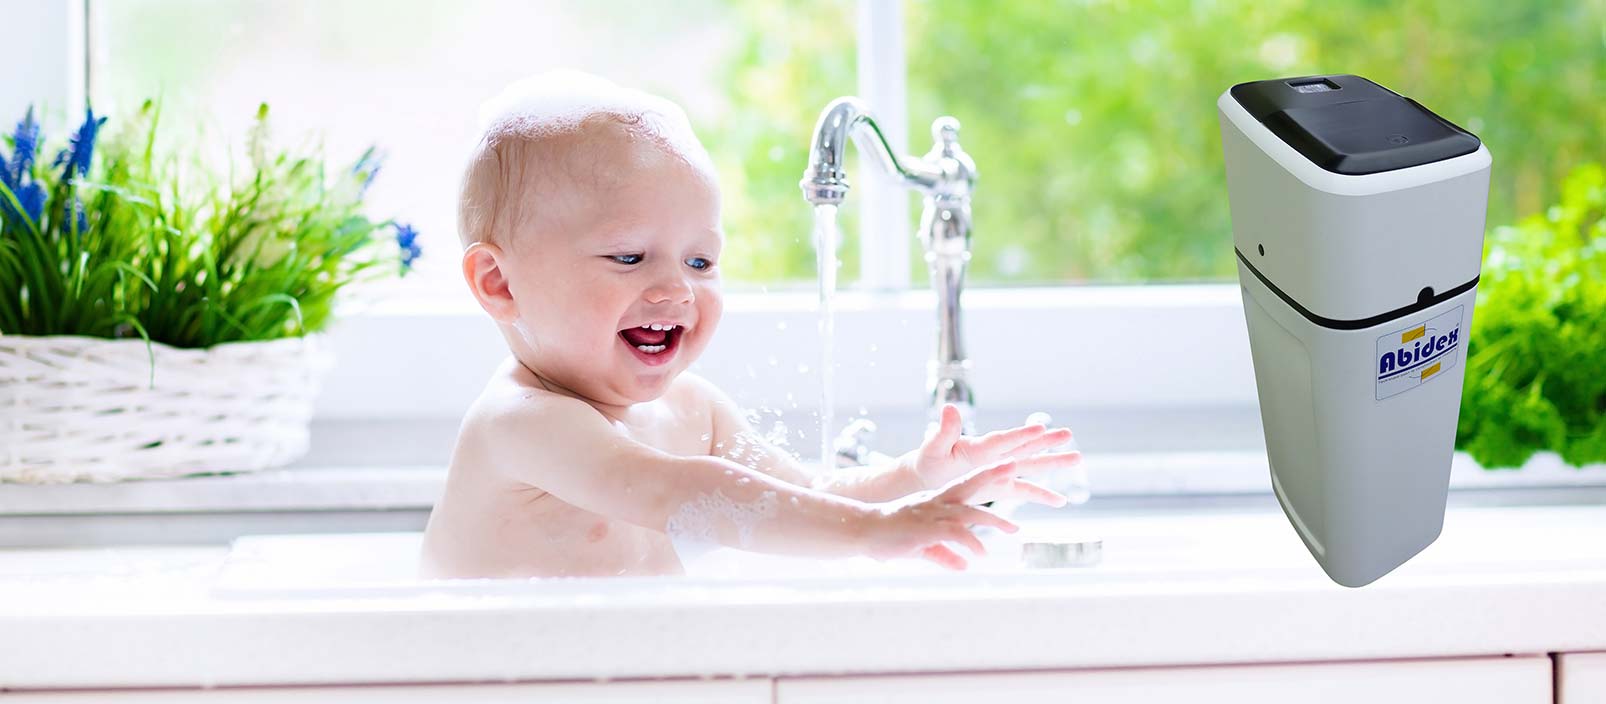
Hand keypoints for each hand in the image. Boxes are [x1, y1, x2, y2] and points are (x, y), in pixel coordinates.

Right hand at [863, 459, 1065, 569]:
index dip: (985, 475)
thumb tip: (964, 566)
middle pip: (969, 486)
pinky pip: (955, 533)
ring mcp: (931, 514)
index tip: (1006, 471)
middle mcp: (935, 502)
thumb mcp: (921, 547)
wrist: (862, 532)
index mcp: (935, 501)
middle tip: (1014, 469)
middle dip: (992, 475)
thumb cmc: (889, 537)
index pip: (965, 485)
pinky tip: (980, 554)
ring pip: (968, 511)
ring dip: (993, 519)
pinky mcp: (926, 528)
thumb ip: (944, 555)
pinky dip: (971, 542)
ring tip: (1012, 529)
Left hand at [905, 403, 1080, 492]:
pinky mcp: (1001, 486)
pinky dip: (1042, 496)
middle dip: (1046, 442)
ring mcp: (1001, 470)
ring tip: (1077, 458)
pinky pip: (1024, 491)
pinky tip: (1061, 501)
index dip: (1020, 435)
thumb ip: (944, 431)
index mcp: (979, 447)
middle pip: (1024, 448)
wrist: (928, 477)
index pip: (1003, 440)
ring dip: (1053, 463)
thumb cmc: (929, 460)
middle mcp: (995, 456)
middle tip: (1068, 433)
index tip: (1039, 428)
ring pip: (1031, 466)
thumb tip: (949, 408)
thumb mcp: (933, 448)